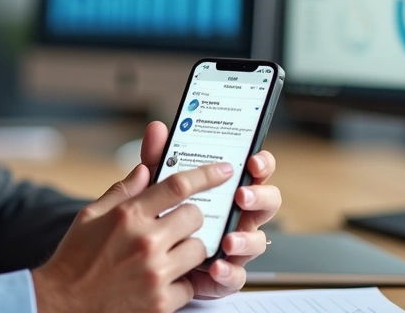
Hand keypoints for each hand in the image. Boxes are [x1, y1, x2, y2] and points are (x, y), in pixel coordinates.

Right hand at [32, 161, 235, 312]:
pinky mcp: (161, 302)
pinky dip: (181, 282)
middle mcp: (145, 241)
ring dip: (189, 249)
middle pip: (194, 216)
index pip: (178, 186)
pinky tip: (161, 280)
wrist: (63, 304)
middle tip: (175, 226)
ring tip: (168, 254)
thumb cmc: (75, 258)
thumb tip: (145, 169)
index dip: (206, 174)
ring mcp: (156, 273)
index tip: (223, 170)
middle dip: (189, 218)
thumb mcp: (90, 216)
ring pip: (199, 250)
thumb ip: (122, 191)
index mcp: (128, 215)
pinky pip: (191, 284)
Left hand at [140, 120, 280, 298]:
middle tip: (241, 195)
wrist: (137, 261)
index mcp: (228, 189)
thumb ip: (158, 159)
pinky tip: (216, 266)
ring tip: (229, 239)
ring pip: (257, 241)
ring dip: (246, 238)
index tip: (253, 162)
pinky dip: (229, 271)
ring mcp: (235, 244)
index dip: (262, 164)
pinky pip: (237, 275)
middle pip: (267, 202)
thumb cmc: (157, 217)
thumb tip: (158, 128)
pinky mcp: (224, 273)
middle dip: (260, 197)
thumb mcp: (154, 185)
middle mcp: (238, 215)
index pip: (256, 170)